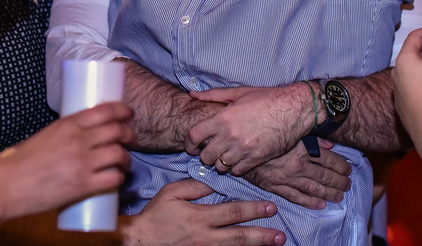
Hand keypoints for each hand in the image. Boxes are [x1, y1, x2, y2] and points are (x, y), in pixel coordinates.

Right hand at [0, 101, 132, 220]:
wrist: (6, 186)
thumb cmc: (21, 161)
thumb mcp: (46, 135)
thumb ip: (65, 133)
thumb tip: (83, 134)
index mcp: (68, 124)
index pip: (106, 111)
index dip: (122, 110)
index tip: (128, 114)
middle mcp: (79, 140)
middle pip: (117, 131)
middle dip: (128, 134)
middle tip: (129, 139)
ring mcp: (83, 163)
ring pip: (119, 154)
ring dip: (126, 157)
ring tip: (124, 161)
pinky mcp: (83, 185)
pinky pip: (113, 178)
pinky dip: (119, 177)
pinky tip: (117, 178)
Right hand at [123, 178, 284, 245]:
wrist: (140, 241)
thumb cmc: (156, 215)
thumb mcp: (172, 193)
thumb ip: (195, 186)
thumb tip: (216, 182)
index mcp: (199, 217)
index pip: (232, 212)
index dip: (253, 210)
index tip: (271, 208)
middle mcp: (205, 236)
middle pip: (239, 236)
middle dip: (262, 235)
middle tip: (281, 234)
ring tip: (275, 243)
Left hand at [186, 83, 313, 175]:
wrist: (293, 109)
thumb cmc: (266, 98)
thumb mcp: (239, 92)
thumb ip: (213, 94)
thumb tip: (192, 94)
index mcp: (223, 118)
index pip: (194, 136)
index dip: (189, 144)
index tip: (191, 147)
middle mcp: (230, 136)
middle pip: (205, 156)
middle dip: (204, 154)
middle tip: (209, 151)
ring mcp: (243, 149)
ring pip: (220, 166)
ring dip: (219, 162)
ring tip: (223, 156)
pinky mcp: (256, 159)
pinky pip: (236, 171)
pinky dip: (234, 168)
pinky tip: (237, 160)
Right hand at [246, 141, 351, 209]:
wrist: (239, 144)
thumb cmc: (265, 132)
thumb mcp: (290, 129)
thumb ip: (312, 136)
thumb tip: (331, 143)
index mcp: (302, 149)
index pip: (329, 160)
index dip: (342, 166)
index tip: (349, 169)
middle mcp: (297, 165)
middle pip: (325, 175)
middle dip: (339, 181)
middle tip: (348, 184)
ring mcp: (287, 178)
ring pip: (314, 188)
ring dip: (329, 193)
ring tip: (340, 195)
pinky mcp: (276, 187)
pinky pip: (296, 197)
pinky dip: (310, 202)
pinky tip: (320, 204)